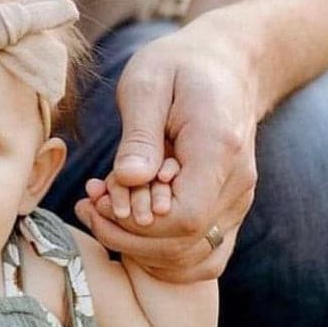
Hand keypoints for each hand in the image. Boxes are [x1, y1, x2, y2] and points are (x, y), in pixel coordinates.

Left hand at [74, 23, 259, 283]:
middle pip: (183, 246)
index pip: (183, 218)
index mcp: (219, 148)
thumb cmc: (179, 68)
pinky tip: (130, 226)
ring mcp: (237, 202)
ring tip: (103, 210)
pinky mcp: (228, 214)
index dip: (135, 224)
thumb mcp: (147, 83)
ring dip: (139, 248)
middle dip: (126, 236)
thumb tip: (130, 178)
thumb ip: (139, 134)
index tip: (101, 197)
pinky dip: (160, 254)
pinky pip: (200, 259)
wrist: (224, 66)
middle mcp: (237, 183)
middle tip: (90, 204)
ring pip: (191, 260)